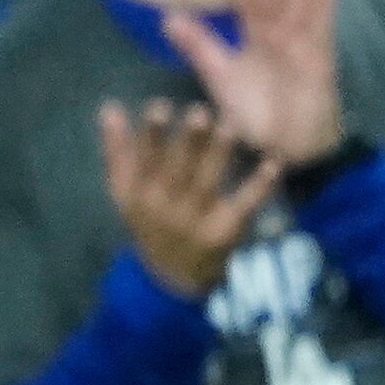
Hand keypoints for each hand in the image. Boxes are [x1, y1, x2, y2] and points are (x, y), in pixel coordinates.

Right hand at [97, 98, 283, 296]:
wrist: (172, 278)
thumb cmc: (149, 222)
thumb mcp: (124, 193)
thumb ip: (117, 151)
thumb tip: (110, 107)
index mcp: (139, 194)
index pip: (143, 160)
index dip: (150, 135)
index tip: (159, 105)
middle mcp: (166, 206)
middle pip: (177, 170)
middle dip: (188, 141)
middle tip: (200, 111)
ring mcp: (197, 219)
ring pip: (208, 182)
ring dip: (220, 154)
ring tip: (230, 125)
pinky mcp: (225, 230)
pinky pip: (244, 205)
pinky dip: (259, 185)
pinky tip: (273, 163)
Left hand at [163, 0, 344, 166]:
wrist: (286, 148)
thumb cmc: (255, 113)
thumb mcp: (219, 77)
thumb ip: (198, 46)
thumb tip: (167, 17)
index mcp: (251, 31)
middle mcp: (275, 30)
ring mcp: (298, 43)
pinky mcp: (317, 62)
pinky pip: (319, 31)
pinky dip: (322, 7)